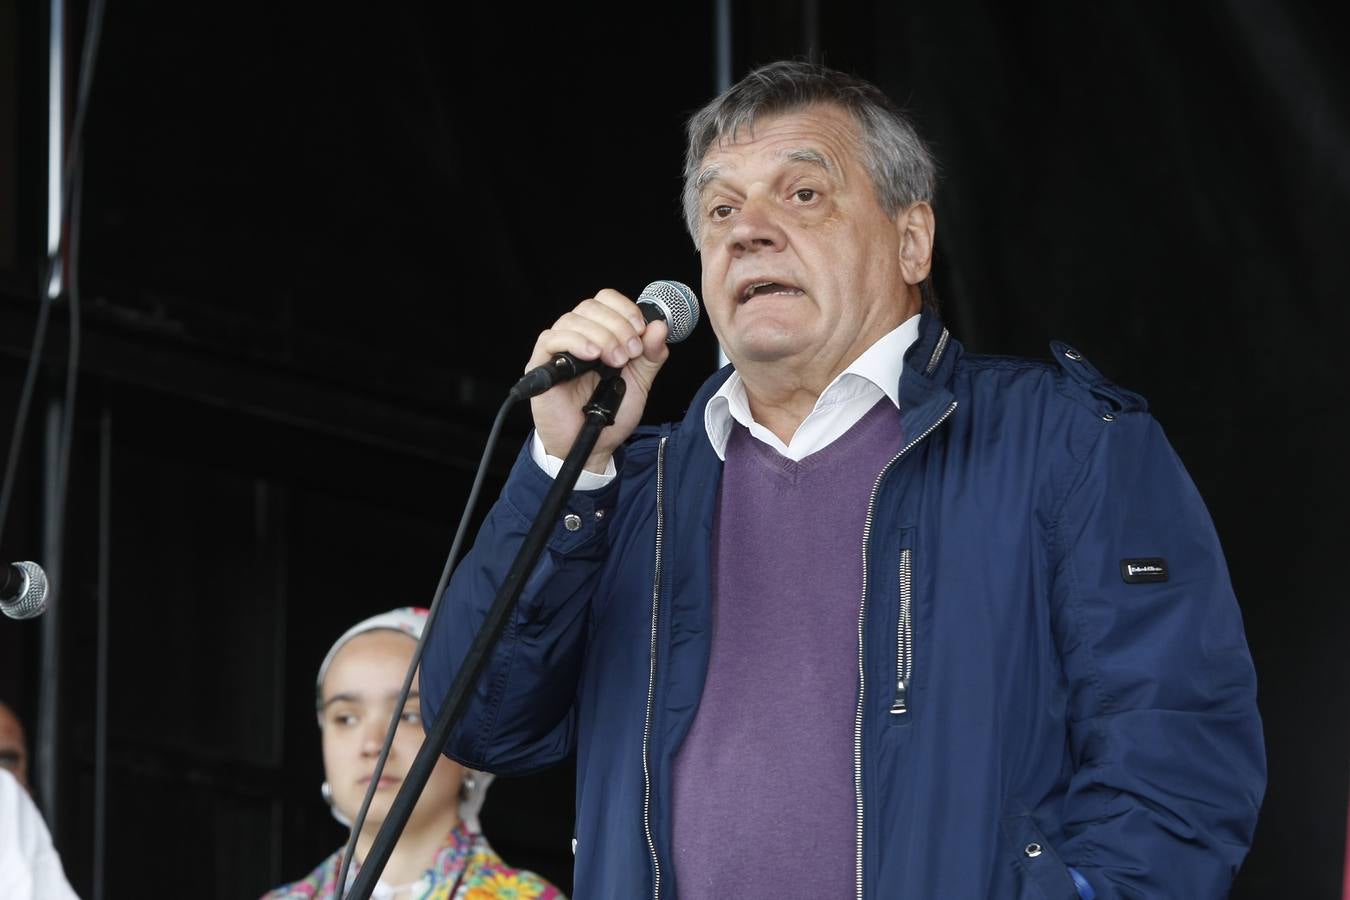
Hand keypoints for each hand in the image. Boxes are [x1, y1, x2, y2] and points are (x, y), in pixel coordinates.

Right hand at [527, 289, 669, 472]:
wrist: (593, 445)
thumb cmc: (610, 414)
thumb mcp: (640, 382)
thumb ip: (651, 355)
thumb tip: (660, 326)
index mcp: (600, 334)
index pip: (606, 300)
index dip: (624, 309)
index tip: (641, 330)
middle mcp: (578, 336)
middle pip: (590, 306)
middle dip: (617, 326)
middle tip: (630, 353)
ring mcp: (558, 350)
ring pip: (572, 319)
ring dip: (601, 336)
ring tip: (615, 362)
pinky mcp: (540, 365)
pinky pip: (551, 339)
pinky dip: (576, 342)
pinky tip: (593, 356)